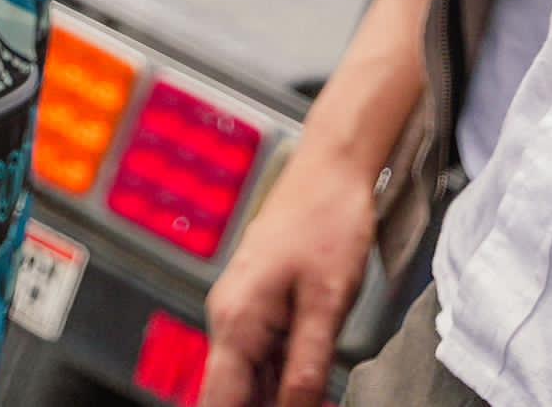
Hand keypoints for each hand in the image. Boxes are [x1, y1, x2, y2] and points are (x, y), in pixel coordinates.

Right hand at [200, 122, 383, 406]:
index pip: (220, 402)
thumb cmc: (328, 218)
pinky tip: (309, 389)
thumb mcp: (328, 303)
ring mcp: (242, 309)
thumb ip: (308, 367)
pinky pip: (262, 355)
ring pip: (249, 377)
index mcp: (237, 319)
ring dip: (275, 397)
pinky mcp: (259, 303)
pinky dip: (282, 377)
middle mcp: (229, 316)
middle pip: (232, 393)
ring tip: (312, 401)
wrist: (332, 168)